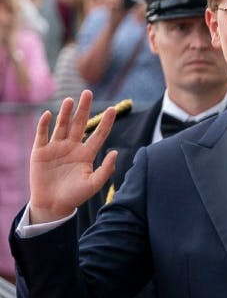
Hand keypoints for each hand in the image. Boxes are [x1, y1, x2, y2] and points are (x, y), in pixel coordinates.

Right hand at [28, 91, 117, 223]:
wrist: (53, 205)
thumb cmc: (75, 196)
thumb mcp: (94, 184)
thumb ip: (106, 169)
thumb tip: (116, 152)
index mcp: (87, 154)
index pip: (99, 134)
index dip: (106, 122)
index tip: (114, 109)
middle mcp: (72, 147)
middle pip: (79, 124)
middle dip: (84, 108)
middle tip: (88, 92)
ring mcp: (56, 148)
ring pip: (62, 126)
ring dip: (65, 112)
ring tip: (70, 100)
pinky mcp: (40, 152)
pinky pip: (42, 135)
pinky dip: (45, 124)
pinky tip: (49, 114)